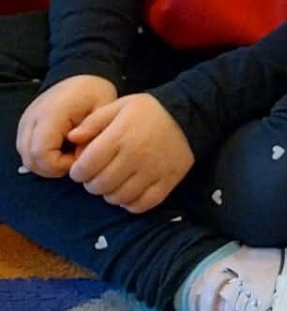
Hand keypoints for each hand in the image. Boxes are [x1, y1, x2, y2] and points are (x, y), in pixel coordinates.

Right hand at [17, 75, 117, 177]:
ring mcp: (25, 122)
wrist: (82, 76)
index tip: (79, 158)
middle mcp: (32, 118)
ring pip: (26, 157)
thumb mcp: (103, 112)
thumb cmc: (94, 93)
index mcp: (51, 114)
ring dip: (46, 164)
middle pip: (31, 159)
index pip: (41, 153)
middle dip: (53, 167)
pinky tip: (60, 149)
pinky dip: (41, 157)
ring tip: (69, 153)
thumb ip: (92, 136)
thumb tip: (80, 160)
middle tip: (75, 158)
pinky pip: (26, 150)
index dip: (60, 165)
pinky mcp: (25, 125)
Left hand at [66, 92, 195, 213]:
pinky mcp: (167, 182)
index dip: (77, 172)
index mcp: (119, 136)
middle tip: (97, 176)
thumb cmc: (149, 111)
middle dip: (92, 184)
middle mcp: (135, 156)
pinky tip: (129, 192)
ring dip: (110, 194)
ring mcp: (152, 172)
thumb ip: (93, 122)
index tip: (81, 169)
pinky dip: (130, 203)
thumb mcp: (119, 106)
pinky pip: (141, 205)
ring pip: (118, 197)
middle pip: (100, 185)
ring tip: (113, 183)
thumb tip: (71, 138)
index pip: (86, 166)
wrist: (190, 115)